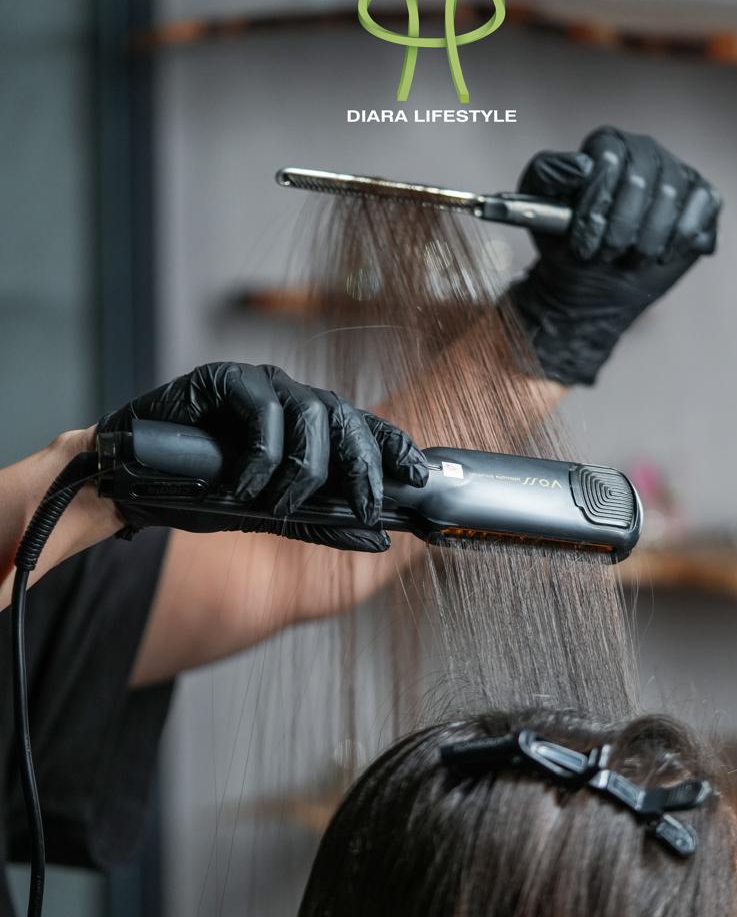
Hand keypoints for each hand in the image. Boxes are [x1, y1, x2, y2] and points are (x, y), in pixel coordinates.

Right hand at [97, 362, 428, 551]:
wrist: (136, 484)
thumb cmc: (205, 492)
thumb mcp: (274, 514)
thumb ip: (325, 522)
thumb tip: (380, 539)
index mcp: (310, 426)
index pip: (366, 429)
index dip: (396, 447)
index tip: (420, 475)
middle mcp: (292, 399)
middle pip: (350, 418)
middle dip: (364, 467)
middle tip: (366, 508)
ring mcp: (262, 384)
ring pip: (313, 414)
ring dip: (302, 473)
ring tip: (278, 506)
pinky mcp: (226, 377)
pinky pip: (264, 412)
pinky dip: (259, 458)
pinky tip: (240, 487)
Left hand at [508, 126, 721, 384]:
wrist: (590, 282)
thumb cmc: (564, 242)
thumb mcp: (538, 208)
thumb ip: (546, 175)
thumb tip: (582, 165)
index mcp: (607, 146)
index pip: (609, 158)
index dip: (597, 201)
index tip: (583, 241)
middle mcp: (645, 152)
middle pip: (642, 178)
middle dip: (620, 227)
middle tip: (604, 255)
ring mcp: (677, 173)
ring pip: (671, 196)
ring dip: (646, 240)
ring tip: (628, 260)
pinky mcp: (703, 198)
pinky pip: (704, 206)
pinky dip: (681, 236)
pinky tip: (660, 255)